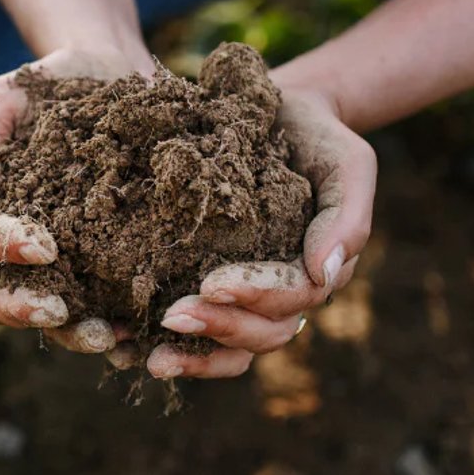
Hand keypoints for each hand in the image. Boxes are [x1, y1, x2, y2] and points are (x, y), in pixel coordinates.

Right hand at [0, 47, 154, 353]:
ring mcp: (78, 264)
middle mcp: (32, 253)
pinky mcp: (123, 263)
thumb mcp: (3, 99)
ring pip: (64, 319)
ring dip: (81, 333)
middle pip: (12, 303)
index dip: (9, 255)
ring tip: (112, 334)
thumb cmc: (48, 87)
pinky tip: (150, 329)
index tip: (44, 246)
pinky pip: (120, 307)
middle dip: (31, 313)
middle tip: (61, 312)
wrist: (115, 71)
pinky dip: (131, 327)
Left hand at [140, 86, 376, 378]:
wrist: (281, 116)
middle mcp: (284, 295)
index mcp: (316, 271)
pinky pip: (198, 334)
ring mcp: (248, 298)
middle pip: (260, 333)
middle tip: (170, 316)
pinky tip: (126, 349)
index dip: (254, 296)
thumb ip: (346, 218)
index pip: (292, 298)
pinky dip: (170, 347)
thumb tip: (324, 274)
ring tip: (151, 358)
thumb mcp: (347, 164)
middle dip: (218, 328)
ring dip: (193, 356)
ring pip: (232, 348)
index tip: (211, 283)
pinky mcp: (211, 288)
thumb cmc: (317, 139)